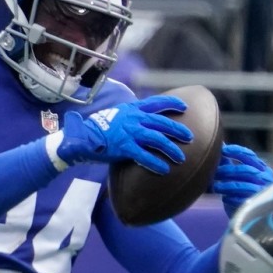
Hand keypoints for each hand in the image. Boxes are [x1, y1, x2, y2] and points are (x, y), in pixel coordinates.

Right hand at [55, 95, 191, 174]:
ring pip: (158, 139)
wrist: (82, 136)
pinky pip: (145, 156)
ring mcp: (130, 133)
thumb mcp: (116, 114)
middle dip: (178, 130)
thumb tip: (142, 119)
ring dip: (171, 149)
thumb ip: (130, 116)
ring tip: (181, 158)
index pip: (157, 102)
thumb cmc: (98, 127)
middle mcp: (134, 119)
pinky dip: (156, 163)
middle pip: (162, 123)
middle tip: (190, 137)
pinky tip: (164, 170)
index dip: (172, 103)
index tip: (185, 107)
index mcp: (133, 109)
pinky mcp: (125, 148)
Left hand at [212, 143, 272, 216]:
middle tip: (214, 173)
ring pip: (242, 185)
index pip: (249, 156)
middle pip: (245, 170)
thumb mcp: (237, 176)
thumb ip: (229, 163)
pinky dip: (230, 198)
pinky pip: (241, 200)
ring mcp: (261, 192)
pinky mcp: (255, 206)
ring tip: (215, 187)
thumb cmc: (243, 192)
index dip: (237, 151)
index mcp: (262, 169)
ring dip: (226, 185)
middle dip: (228, 170)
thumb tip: (219, 145)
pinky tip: (224, 199)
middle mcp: (265, 179)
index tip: (224, 151)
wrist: (251, 216)